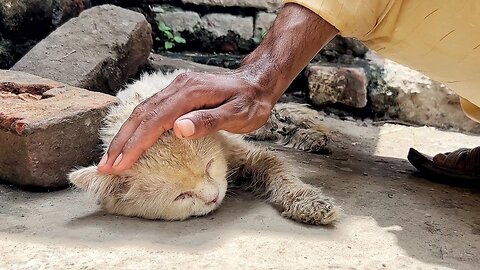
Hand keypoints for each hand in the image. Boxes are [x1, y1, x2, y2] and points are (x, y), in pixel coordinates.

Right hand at [97, 2, 337, 173]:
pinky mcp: (177, 93)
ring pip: (142, 112)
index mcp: (189, 93)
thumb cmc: (250, 101)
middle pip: (141, 116)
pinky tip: (130, 139)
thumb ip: (208, 121)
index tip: (119, 165)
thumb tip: (178, 129)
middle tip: (105, 167)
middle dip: (121, 143)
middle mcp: (177, 88)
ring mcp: (176, 89)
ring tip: (111, 158)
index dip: (135, 144)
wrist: (256, 82)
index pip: (154, 121)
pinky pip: (150, 110)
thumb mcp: (238, 114)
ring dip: (125, 136)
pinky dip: (136, 127)